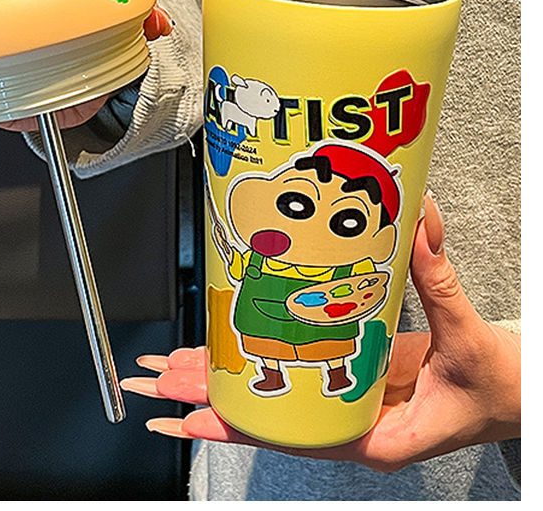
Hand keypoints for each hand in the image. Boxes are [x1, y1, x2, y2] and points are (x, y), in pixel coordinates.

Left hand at [121, 193, 520, 472]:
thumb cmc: (497, 388)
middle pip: (269, 415)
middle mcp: (352, 421)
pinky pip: (296, 370)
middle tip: (155, 381)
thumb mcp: (468, 340)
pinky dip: (262, 358)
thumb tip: (418, 226)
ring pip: (274, 395)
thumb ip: (440, 284)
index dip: (243, 426)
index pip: (297, 435)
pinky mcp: (353, 372)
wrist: (521, 393)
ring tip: (168, 370)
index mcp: (376, 434)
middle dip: (210, 397)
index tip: (194, 415)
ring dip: (223, 379)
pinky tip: (228, 350)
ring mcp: (348, 396)